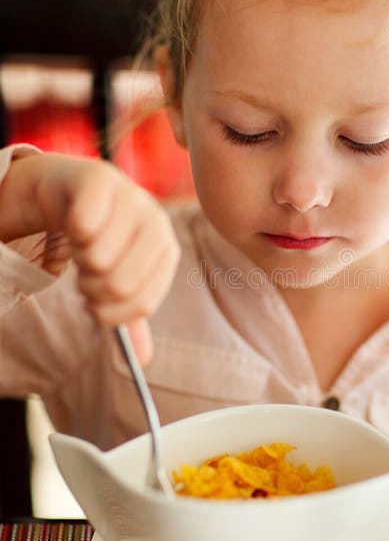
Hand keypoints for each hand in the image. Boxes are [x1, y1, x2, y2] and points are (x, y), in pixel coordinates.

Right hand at [1, 153, 179, 362]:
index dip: (109, 313)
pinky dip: (72, 230)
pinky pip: (85, 221)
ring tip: (82, 246)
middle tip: (84, 274)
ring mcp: (132, 196)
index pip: (141, 303)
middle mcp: (157, 221)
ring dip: (79, 259)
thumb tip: (141, 363)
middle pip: (120, 284)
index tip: (94, 305)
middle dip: (91, 288)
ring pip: (100, 256)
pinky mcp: (101, 177)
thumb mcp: (115, 278)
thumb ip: (128, 317)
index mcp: (166, 250)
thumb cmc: (98, 240)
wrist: (70, 193)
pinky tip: (75, 223)